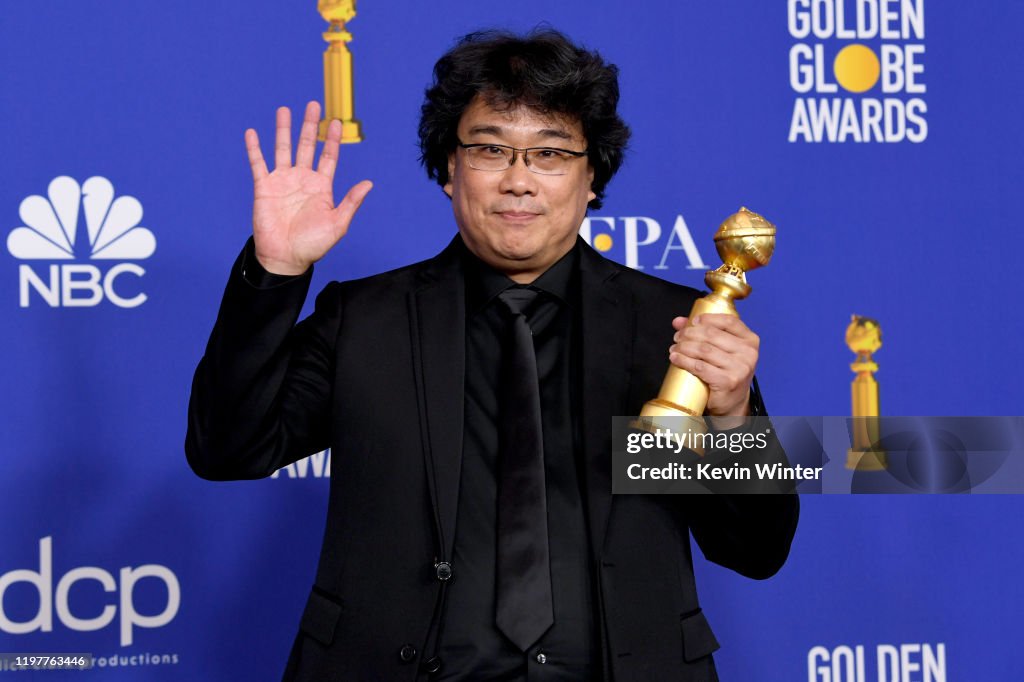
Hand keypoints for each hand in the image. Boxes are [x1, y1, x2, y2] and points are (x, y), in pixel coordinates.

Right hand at [245, 101, 372, 274]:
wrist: (286, 257)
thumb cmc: (313, 244)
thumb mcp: (338, 223)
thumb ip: (351, 202)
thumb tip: (369, 183)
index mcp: (321, 187)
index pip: (328, 157)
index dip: (332, 140)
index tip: (336, 122)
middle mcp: (302, 180)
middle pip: (306, 146)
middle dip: (310, 126)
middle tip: (313, 105)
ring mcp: (282, 181)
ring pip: (283, 149)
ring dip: (283, 130)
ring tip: (284, 109)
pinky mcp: (264, 187)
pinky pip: (258, 164)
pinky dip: (255, 148)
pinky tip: (252, 133)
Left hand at [668, 314, 758, 417]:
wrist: (733, 403)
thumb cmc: (727, 373)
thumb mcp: (722, 350)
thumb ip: (704, 332)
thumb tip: (678, 321)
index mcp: (750, 340)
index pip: (729, 321)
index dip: (708, 318)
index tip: (693, 322)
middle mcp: (748, 353)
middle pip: (711, 334)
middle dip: (689, 333)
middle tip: (678, 337)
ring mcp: (739, 368)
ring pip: (703, 350)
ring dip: (684, 347)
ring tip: (675, 348)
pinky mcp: (727, 382)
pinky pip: (700, 366)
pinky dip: (684, 361)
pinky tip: (675, 358)